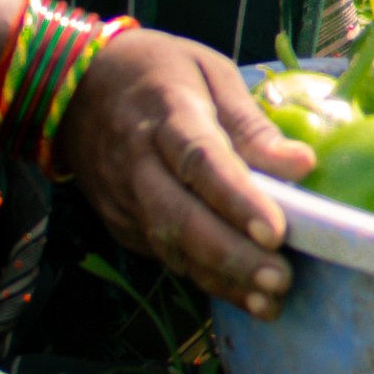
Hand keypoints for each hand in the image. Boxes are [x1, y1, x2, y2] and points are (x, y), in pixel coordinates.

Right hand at [56, 23, 301, 316]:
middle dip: (231, 255)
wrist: (70, 88)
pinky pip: (164, 254)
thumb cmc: (157, 72)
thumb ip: (252, 124)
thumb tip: (303, 165)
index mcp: (165, 113)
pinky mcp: (119, 223)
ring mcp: (123, 198)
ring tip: (269, 301)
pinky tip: (242, 294)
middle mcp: (137, 162)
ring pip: (169, 246)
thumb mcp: (210, 73)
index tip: (276, 232)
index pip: (201, 161)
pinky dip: (203, 278)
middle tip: (280, 280)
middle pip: (180, 217)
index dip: (237, 199)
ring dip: (220, 278)